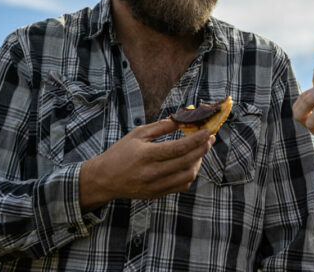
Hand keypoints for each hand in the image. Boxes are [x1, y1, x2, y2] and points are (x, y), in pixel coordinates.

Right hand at [79, 119, 214, 210]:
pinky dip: (190, 173)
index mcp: (146, 155)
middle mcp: (151, 173)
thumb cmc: (121, 152)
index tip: (208, 131)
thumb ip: (161, 127)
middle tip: (210, 138)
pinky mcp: (157, 194)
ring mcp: (155, 186)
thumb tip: (182, 119)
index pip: (179, 148)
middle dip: (203, 149)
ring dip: (198, 161)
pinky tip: (190, 163)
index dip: (197, 140)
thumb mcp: (138, 134)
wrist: (104, 179)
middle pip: (187, 162)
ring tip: (200, 150)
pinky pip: (181, 185)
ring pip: (188, 176)